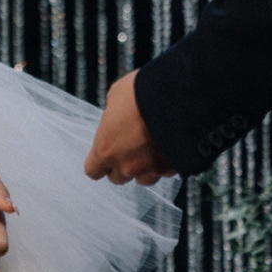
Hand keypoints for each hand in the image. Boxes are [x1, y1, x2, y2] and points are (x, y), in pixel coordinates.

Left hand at [84, 70, 176, 185]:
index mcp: (105, 149)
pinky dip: (165, 163)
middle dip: (121, 164)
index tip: (104, 154)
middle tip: (128, 146)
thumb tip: (115, 115)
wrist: (178, 98)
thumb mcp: (116, 95)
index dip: (99, 163)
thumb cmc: (142, 93)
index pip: (93, 171)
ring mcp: (150, 170)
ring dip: (143, 167)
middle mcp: (126, 165)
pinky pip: (165, 172)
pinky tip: (167, 146)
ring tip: (149, 148)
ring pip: (143, 179)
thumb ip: (112, 113)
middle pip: (117, 177)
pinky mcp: (172, 169)